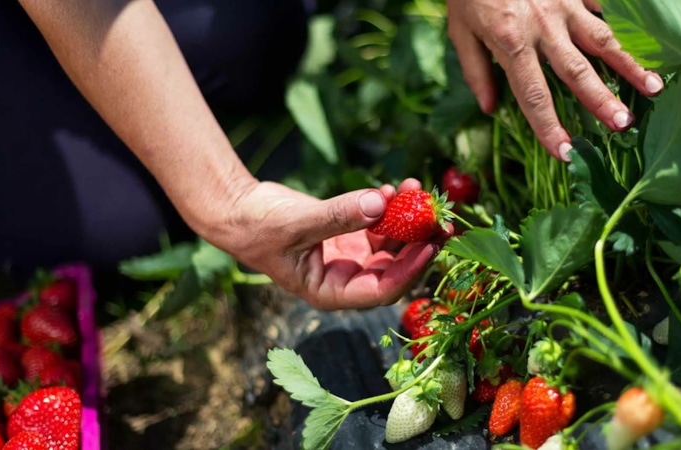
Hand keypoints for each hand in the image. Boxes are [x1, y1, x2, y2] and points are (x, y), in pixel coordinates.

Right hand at [209, 178, 447, 309]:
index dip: (409, 271)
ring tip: (415, 189)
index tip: (430, 246)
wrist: (239, 210)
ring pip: (391, 244)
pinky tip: (394, 187)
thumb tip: (381, 203)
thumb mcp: (298, 222)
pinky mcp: (350, 235)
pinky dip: (390, 207)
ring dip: (407, 219)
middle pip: (395, 268)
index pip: (381, 290)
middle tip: (441, 219)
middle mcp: (346, 278)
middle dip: (418, 243)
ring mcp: (350, 256)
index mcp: (331, 291)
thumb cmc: (258, 226)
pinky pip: (380, 225)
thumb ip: (339, 214)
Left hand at [447, 0, 663, 160]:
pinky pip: (605, 9)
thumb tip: (489, 109)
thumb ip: (476, 70)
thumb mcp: (460, 30)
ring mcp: (564, 5)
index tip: (566, 153)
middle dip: (602, 100)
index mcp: (511, 42)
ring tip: (655, 88)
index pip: (533, 95)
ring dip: (630, 65)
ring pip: (603, 39)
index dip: (549, 127)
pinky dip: (626, 30)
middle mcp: (542, 26)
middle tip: (624, 125)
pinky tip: (650, 48)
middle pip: (577, 71)